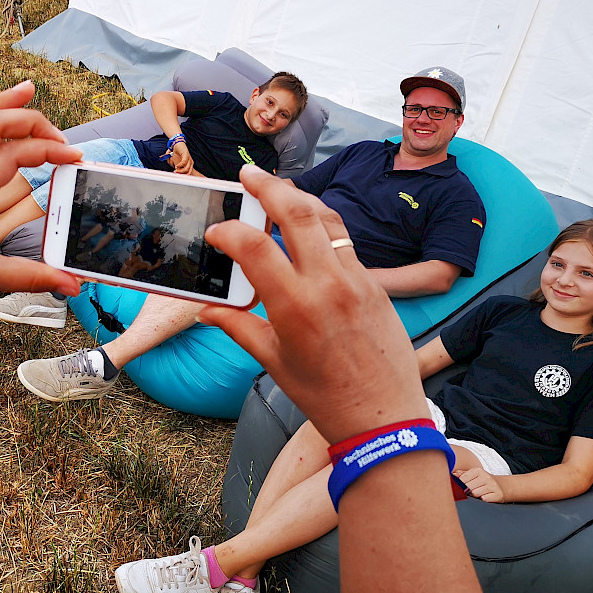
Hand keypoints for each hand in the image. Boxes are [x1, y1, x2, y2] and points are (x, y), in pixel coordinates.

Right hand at [168, 140, 193, 173]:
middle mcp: (190, 162)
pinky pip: (184, 162)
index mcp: (189, 165)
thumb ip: (177, 168)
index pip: (188, 173)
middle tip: (176, 174)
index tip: (177, 176)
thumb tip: (176, 174)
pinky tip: (176, 166)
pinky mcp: (186, 155)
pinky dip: (179, 165)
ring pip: (186, 168)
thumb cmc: (177, 154)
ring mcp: (189, 159)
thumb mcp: (177, 163)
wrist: (177, 144)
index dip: (183, 176)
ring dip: (180, 171)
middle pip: (189, 172)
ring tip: (175, 170)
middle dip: (182, 175)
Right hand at [199, 165, 428, 444]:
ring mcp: (356, 280)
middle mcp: (327, 285)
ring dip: (300, 197)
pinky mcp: (375, 283)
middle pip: (297, 212)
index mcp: (295, 307)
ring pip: (327, 218)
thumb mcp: (274, 362)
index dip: (228, 231)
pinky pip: (345, 241)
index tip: (216, 232)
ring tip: (278, 189)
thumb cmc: (326, 397)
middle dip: (269, 186)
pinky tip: (308, 227)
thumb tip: (208, 310)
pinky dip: (322, 226)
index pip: (254, 246)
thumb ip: (238, 327)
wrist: (384, 417)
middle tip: (248, 175)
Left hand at [454, 467, 505, 502]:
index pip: (463, 479)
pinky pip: (484, 500)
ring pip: (475, 494)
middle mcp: (486, 477)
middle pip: (468, 488)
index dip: (460, 485)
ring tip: (478, 494)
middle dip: (467, 491)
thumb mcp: (474, 475)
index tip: (462, 486)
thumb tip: (452, 474)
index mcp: (478, 471)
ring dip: (475, 496)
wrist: (503, 486)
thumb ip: (462, 474)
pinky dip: (482, 500)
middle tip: (470, 491)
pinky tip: (485, 497)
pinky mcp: (498, 495)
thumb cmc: (484, 481)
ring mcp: (493, 486)